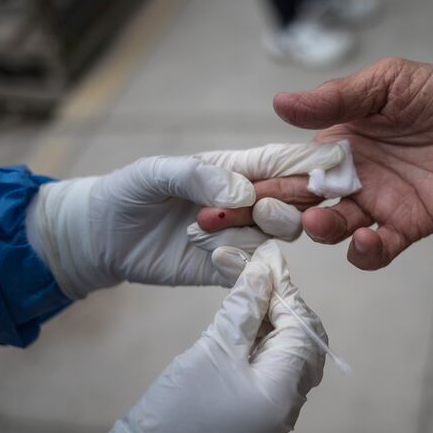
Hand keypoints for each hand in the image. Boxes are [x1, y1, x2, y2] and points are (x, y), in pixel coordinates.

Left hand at [26, 144, 343, 297]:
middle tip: (262, 204)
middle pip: (292, 201)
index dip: (307, 164)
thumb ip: (198, 177)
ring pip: (278, 234)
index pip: (280, 163)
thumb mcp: (156, 174)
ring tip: (233, 222)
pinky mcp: (223, 268)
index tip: (332, 165)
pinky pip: (250, 269)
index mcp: (233, 169)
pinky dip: (246, 264)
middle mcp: (245, 202)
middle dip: (291, 200)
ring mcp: (237, 236)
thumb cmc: (127, 192)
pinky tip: (221, 257)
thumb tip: (245, 192)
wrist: (100, 237)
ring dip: (268, 228)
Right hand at [52, 241, 326, 432]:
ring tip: (249, 290)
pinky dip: (263, 338)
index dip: (285, 291)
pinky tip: (246, 317)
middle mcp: (291, 400)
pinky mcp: (261, 405)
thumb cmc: (182, 405)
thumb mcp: (214, 347)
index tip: (266, 262)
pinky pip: (273, 364)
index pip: (302, 327)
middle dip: (283, 304)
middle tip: (258, 276)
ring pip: (288, 349)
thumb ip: (244, 306)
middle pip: (302, 338)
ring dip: (272, 319)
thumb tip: (263, 268)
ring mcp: (277, 406)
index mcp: (285, 389)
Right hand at [202, 58, 432, 269]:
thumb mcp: (384, 84)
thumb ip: (335, 100)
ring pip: (333, 229)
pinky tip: (366, 238)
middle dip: (262, 214)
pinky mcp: (406, 226)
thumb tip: (279, 104)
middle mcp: (347, 180)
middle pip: (295, 204)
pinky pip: (378, 249)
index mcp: (334, 146)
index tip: (218, 194)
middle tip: (235, 221)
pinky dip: (367, 250)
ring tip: (319, 220)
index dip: (252, 181)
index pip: (284, 167)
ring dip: (319, 230)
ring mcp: (375, 206)